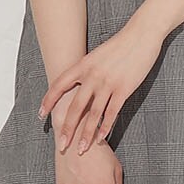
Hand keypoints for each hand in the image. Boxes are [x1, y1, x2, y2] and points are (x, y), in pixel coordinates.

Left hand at [36, 21, 163, 155]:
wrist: (141, 34)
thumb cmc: (120, 44)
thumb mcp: (97, 54)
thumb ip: (87, 69)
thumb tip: (78, 83)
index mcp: (83, 65)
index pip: (59, 85)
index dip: (49, 100)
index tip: (42, 115)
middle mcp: (92, 76)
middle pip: (75, 106)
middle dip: (67, 128)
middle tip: (61, 144)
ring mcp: (108, 83)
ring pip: (93, 114)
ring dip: (86, 134)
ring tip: (80, 149)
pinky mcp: (124, 89)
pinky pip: (111, 112)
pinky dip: (105, 127)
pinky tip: (100, 139)